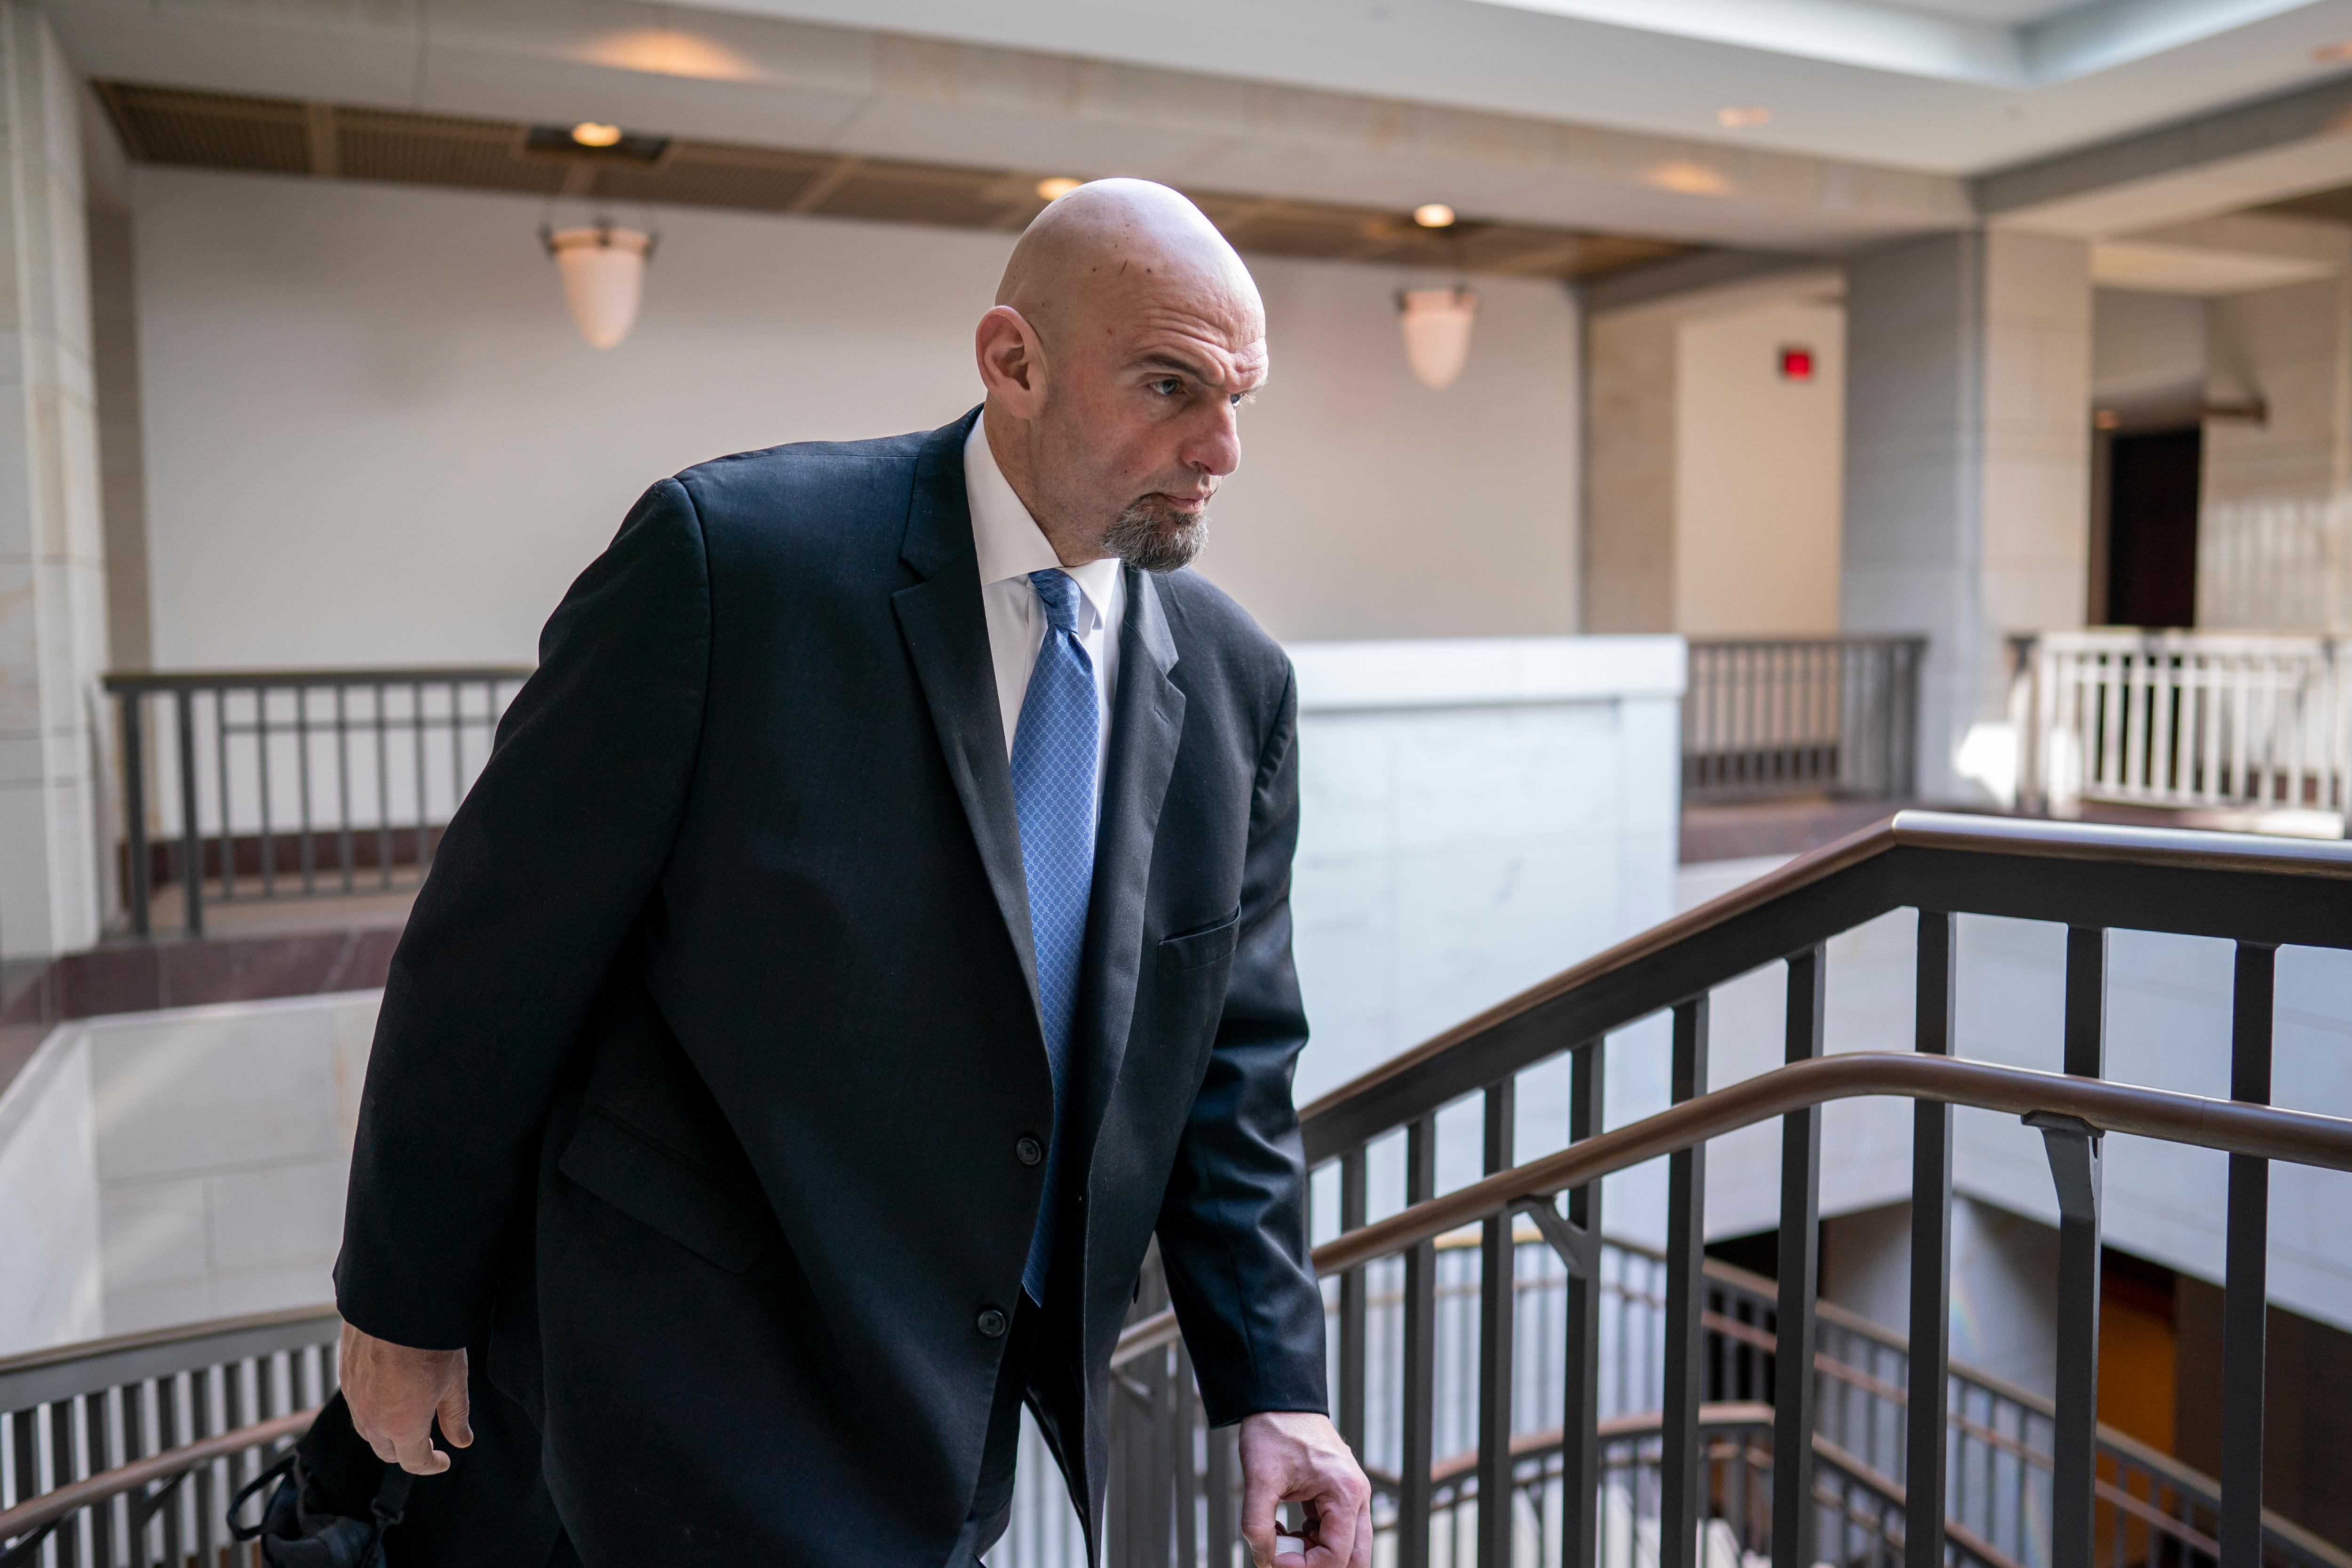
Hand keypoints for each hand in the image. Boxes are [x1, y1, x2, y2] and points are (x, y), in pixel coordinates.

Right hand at [338, 1322, 471, 1474]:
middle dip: (408, 1451)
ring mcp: (354, 1398)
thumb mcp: (454, 1380)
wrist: (397, 1302)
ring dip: (387, 1433)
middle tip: (428, 1440)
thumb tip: (461, 1441)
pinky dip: (372, 1410)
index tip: (443, 1460)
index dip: (431, 1465)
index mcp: (402, 1425)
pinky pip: (357, 1406)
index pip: (414, 1462)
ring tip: (408, 1417)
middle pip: (387, 1451)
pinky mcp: (344, 1377)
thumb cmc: (431, 1339)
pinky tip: (389, 1393)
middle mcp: (372, 1418)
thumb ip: (456, 1415)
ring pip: (368, 1430)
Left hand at [1237, 1411, 1370, 1567]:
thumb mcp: (1259, 1479)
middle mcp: (1356, 1496)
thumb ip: (1258, 1525)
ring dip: (1313, 1555)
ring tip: (1279, 1541)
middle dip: (1318, 1566)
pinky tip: (1284, 1530)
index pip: (1337, 1556)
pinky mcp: (1338, 1494)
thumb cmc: (1273, 1430)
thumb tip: (1264, 1560)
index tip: (1274, 1560)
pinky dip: (1311, 1540)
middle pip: (1354, 1558)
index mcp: (1345, 1493)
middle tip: (1284, 1560)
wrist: (1278, 1397)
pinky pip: (1333, 1531)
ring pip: (1344, 1548)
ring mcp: (1350, 1495)